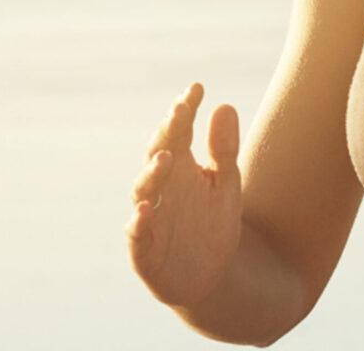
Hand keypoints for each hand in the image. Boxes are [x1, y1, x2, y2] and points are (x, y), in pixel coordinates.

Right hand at [124, 82, 241, 306]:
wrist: (210, 275)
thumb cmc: (213, 221)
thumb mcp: (226, 183)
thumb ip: (224, 148)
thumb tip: (225, 105)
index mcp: (180, 164)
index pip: (179, 130)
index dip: (185, 109)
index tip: (197, 88)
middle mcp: (160, 185)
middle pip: (158, 152)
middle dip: (167, 133)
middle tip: (180, 112)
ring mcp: (150, 214)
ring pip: (145, 189)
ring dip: (154, 172)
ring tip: (168, 157)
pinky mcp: (145, 249)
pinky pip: (137, 233)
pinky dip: (138, 222)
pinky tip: (144, 209)